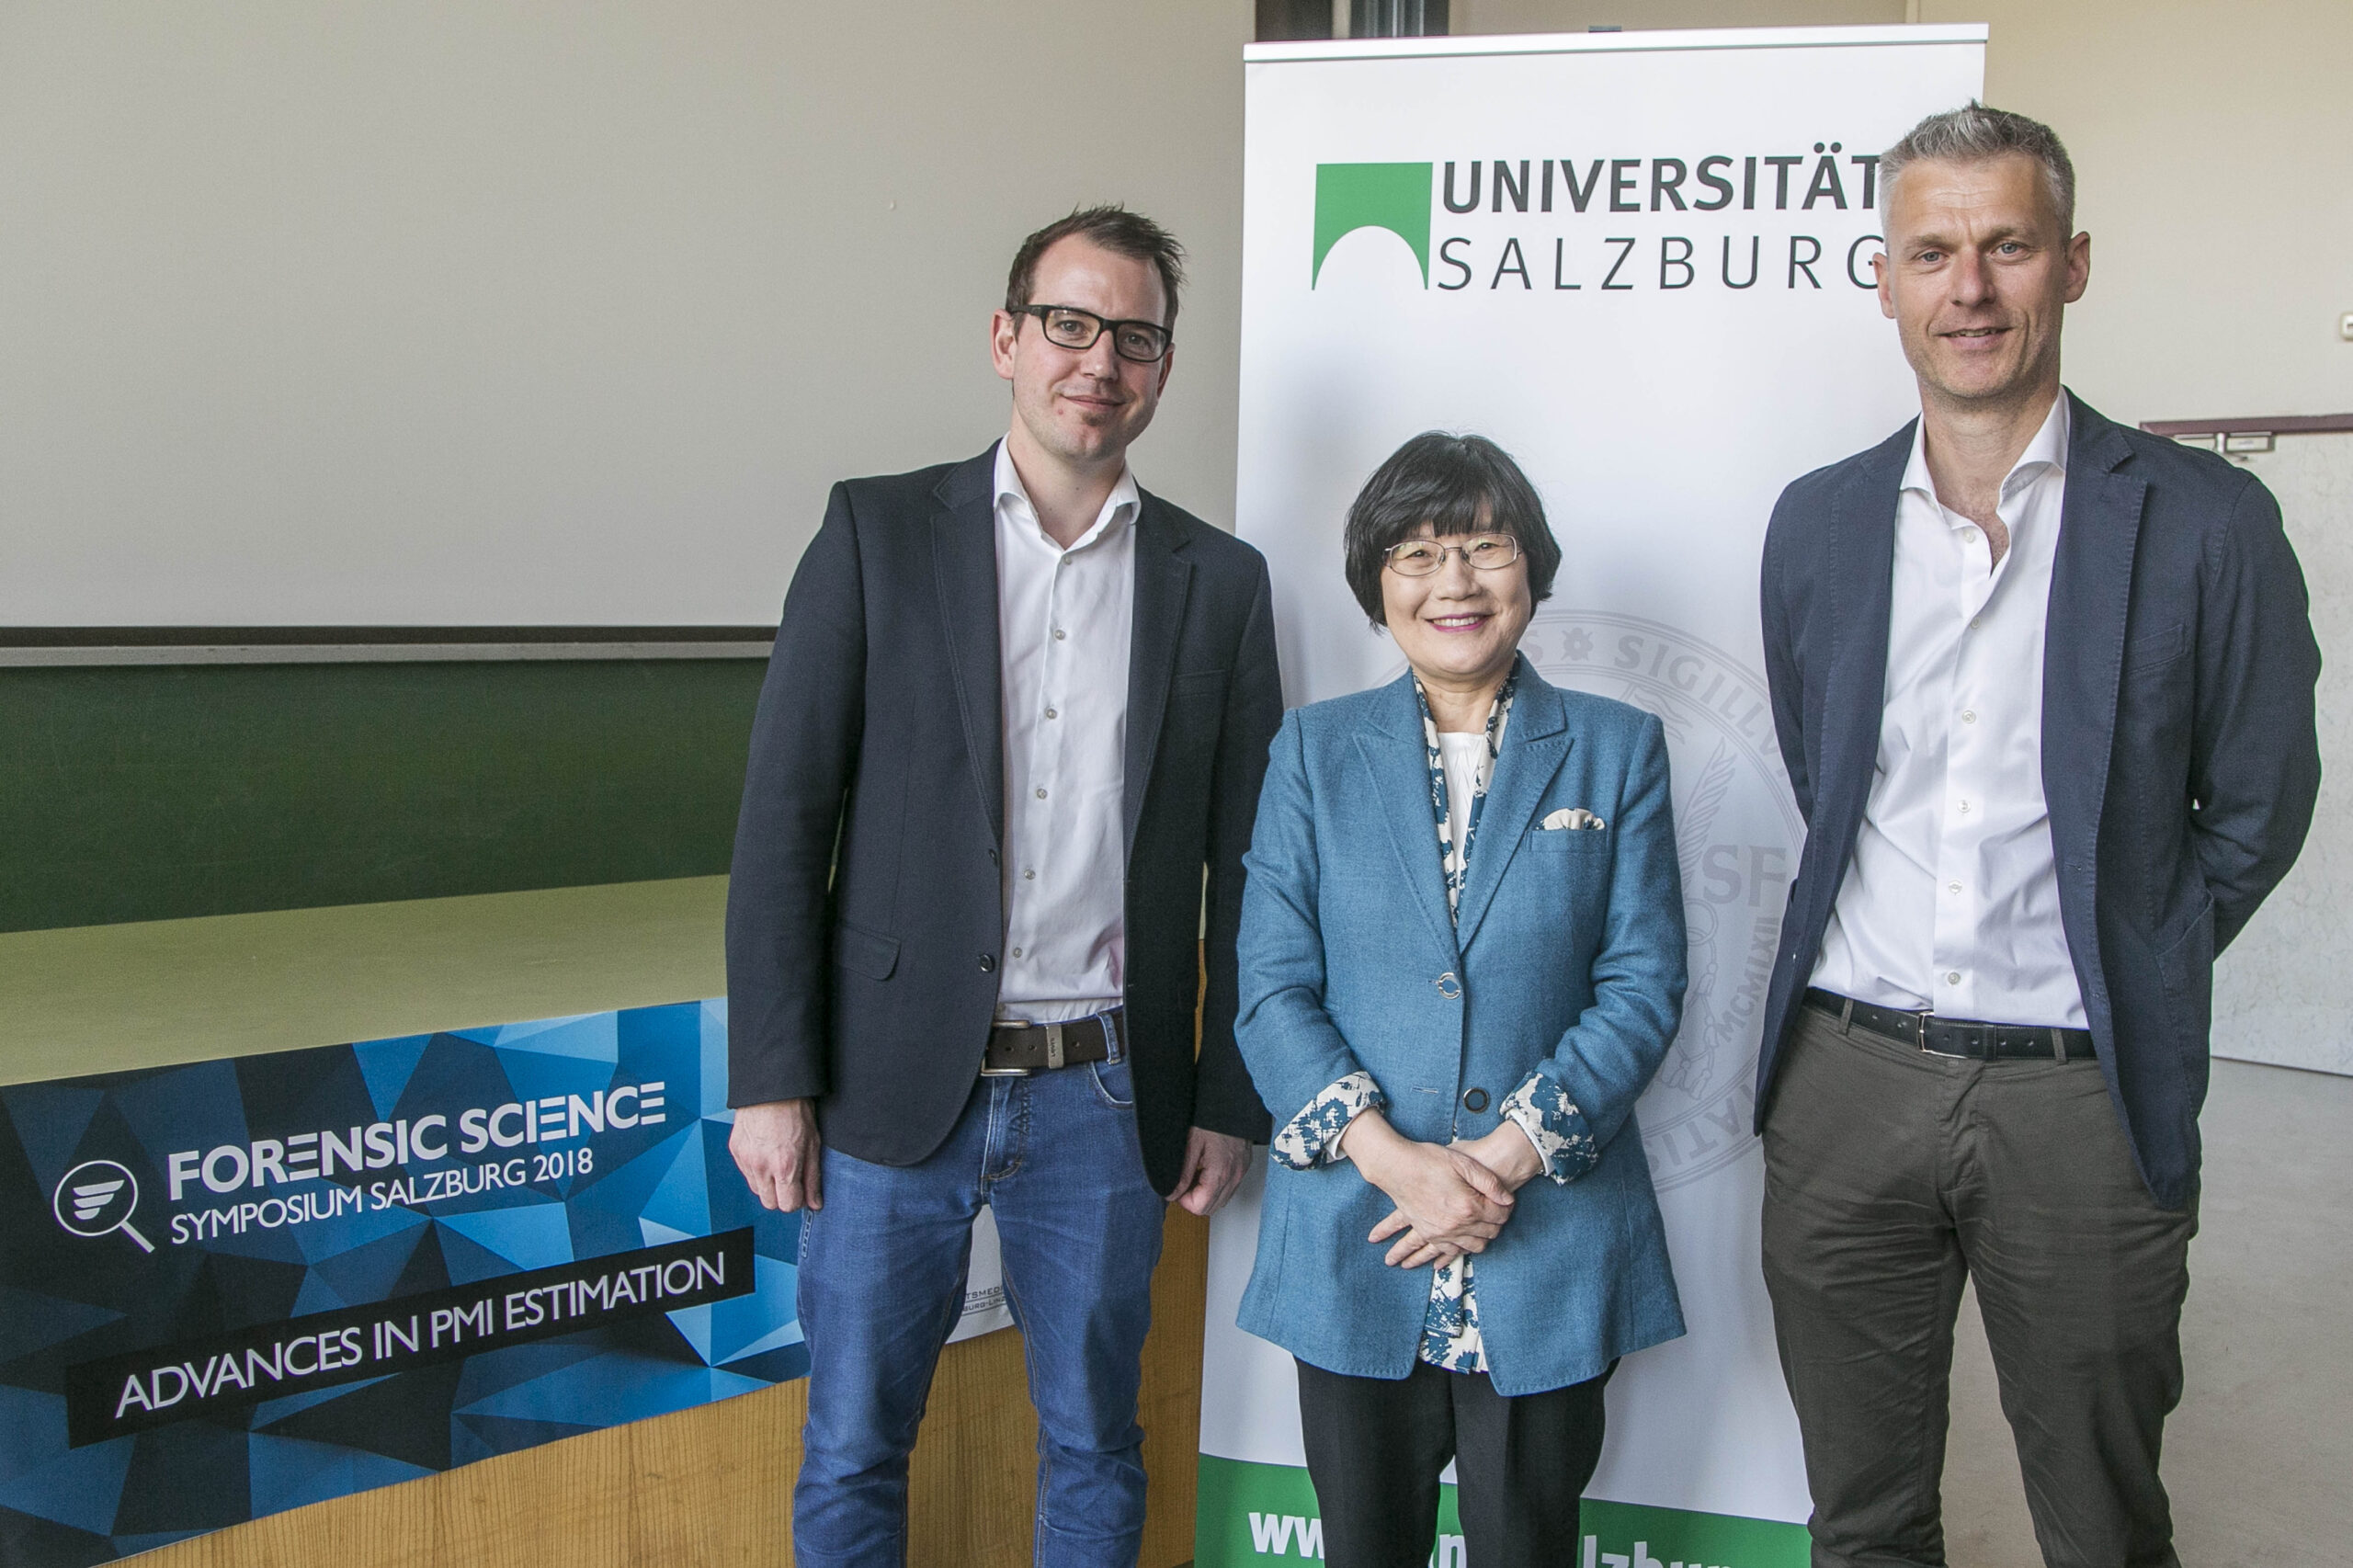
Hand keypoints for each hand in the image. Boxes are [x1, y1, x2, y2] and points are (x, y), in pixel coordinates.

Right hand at [729, 1098, 822, 1211]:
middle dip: (781, 1195)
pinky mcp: (736, 1152)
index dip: (796, 1200)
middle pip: (770, 1204)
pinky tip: (765, 1153)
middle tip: (789, 1178)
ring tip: (777, 1162)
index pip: (788, 1205)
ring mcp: (746, 1160)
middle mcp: (762, 1167)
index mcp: (785, 1167)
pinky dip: (756, 1170)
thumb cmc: (795, 1111)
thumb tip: (815, 1203)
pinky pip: (746, 1174)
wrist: (772, 1088)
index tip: (800, 1190)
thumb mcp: (813, 1145)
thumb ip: (812, 1178)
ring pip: (757, 1190)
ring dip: (767, 1184)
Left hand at [1171, 1128, 1251, 1215]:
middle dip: (1194, 1200)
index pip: (1200, 1207)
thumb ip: (1182, 1174)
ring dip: (1206, 1195)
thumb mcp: (1191, 1144)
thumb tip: (1173, 1194)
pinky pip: (1229, 1188)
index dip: (1184, 1201)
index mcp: (1219, 1172)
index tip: (1177, 1189)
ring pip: (1221, 1201)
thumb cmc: (1213, 1120)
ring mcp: (1241, 1173)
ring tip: (1195, 1176)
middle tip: (1184, 1183)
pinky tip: (1207, 1172)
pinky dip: (1216, 1187)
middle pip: (1211, 1208)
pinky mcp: (1243, 1168)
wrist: (1233, 1104)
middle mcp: (1234, 1176)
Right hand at [1370, 1124, 1548, 1266]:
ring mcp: (1442, 1232)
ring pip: (1473, 1246)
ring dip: (1481, 1237)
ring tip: (1480, 1225)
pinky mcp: (1429, 1234)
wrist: (1396, 1167)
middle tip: (1494, 1210)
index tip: (1503, 1201)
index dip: (1505, 1207)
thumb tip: (1508, 1199)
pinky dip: (1460, 1248)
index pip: (1500, 1216)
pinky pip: (1451, 1251)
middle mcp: (1457, 1224)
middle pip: (1490, 1233)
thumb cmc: (1429, 1160)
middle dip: (1496, 1222)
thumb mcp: (1464, 1163)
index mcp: (1469, 1206)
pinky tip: (1463, 1237)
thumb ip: (1490, 1183)